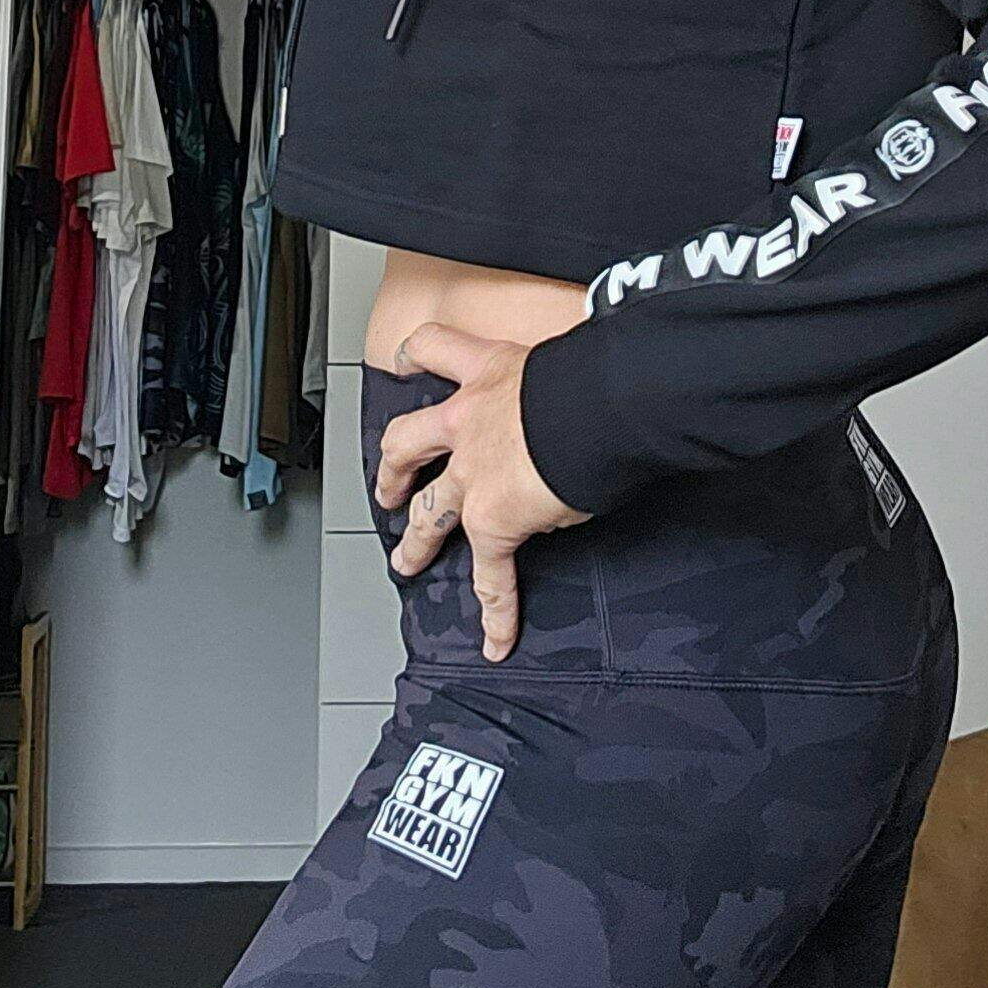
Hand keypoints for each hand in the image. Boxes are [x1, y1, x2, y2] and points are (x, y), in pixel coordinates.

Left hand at [373, 322, 585, 661]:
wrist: (597, 402)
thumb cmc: (593, 371)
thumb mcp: (564, 360)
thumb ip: (556, 383)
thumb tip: (578, 403)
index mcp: (488, 371)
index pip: (436, 349)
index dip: (413, 358)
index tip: (404, 365)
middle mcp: (468, 422)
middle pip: (407, 442)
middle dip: (393, 468)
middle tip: (390, 488)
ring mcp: (474, 476)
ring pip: (431, 511)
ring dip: (417, 541)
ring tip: (408, 561)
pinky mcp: (494, 522)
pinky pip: (492, 576)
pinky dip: (496, 610)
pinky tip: (497, 638)